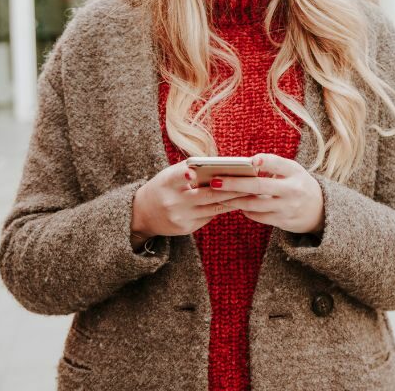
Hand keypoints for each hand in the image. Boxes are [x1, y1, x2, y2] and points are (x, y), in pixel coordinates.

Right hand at [131, 161, 253, 241]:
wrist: (142, 215)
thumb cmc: (163, 187)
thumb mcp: (169, 175)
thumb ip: (190, 169)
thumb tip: (221, 165)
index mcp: (166, 184)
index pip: (176, 177)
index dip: (184, 174)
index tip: (192, 171)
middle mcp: (172, 202)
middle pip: (206, 195)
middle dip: (230, 188)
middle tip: (251, 182)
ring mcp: (179, 218)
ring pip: (213, 208)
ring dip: (234, 200)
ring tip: (252, 192)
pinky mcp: (185, 229)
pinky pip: (209, 217)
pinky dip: (223, 208)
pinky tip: (239, 202)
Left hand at [209, 154, 325, 234]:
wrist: (319, 210)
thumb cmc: (298, 184)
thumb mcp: (293, 171)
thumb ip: (273, 166)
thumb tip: (243, 165)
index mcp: (295, 172)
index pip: (278, 163)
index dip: (264, 161)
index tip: (250, 161)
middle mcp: (292, 190)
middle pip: (259, 186)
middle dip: (235, 184)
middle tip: (215, 181)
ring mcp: (287, 207)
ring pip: (254, 204)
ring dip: (233, 200)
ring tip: (218, 194)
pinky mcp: (282, 221)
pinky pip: (258, 216)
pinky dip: (245, 210)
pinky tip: (235, 204)